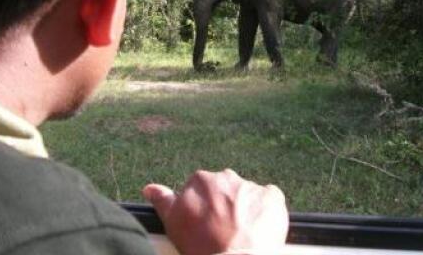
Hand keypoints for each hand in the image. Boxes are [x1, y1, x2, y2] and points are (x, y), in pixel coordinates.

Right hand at [142, 169, 288, 254]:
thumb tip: (149, 188)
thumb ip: (163, 201)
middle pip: (225, 189)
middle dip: (224, 205)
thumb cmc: (200, 244)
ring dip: (245, 208)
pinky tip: (259, 227)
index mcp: (201, 179)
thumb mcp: (173, 223)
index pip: (201, 189)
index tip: (205, 224)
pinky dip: (266, 210)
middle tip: (222, 229)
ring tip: (241, 233)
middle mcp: (226, 177)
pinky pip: (270, 198)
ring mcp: (251, 186)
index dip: (203, 208)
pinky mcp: (273, 197)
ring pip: (246, 194)